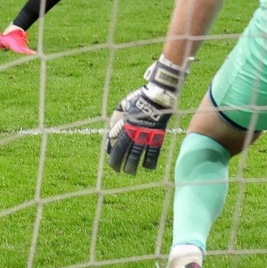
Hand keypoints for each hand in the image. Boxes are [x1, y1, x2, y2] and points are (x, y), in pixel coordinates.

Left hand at [106, 57, 186, 173]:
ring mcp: (145, 134)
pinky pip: (153, 151)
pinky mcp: (157, 136)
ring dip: (132, 164)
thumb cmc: (138, 98)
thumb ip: (116, 117)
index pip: (114, 140)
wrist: (157, 95)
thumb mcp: (123, 104)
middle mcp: (133, 131)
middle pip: (123, 150)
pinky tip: (147, 167)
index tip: (109, 156)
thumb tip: (111, 129)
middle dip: (118, 161)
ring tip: (129, 172)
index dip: (111, 149)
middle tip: (117, 169)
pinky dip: (150, 160)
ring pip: (137, 153)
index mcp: (123, 123)